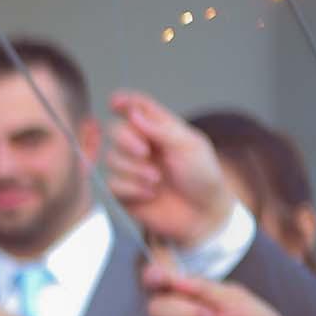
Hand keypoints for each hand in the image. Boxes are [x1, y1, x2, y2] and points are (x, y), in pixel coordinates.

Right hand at [106, 91, 236, 243]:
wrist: (203, 213)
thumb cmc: (202, 176)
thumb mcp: (190, 146)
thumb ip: (161, 128)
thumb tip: (133, 112)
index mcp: (160, 129)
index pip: (137, 108)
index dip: (124, 101)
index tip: (115, 102)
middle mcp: (142, 146)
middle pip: (116, 131)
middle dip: (126, 140)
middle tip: (144, 151)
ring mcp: (131, 169)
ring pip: (112, 159)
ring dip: (135, 170)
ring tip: (157, 180)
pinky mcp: (124, 192)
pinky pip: (113, 184)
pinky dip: (132, 189)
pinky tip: (151, 194)